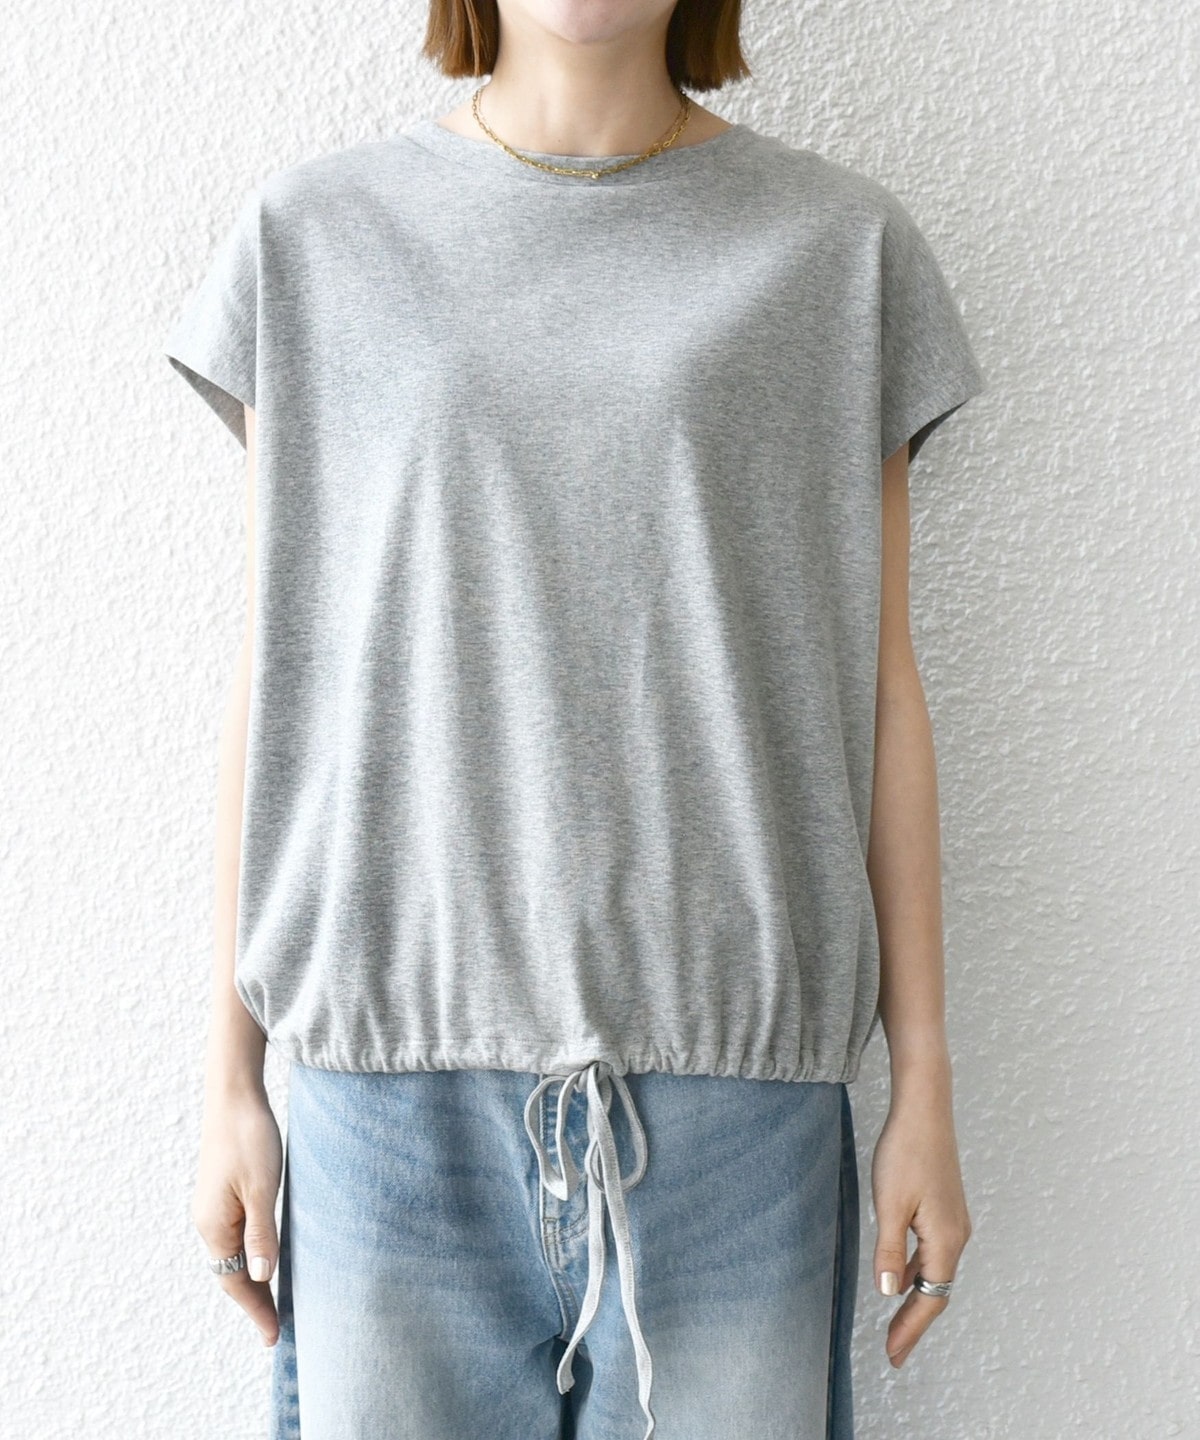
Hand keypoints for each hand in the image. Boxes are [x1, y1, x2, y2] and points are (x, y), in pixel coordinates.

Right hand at [193, 1083, 283, 1346]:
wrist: (234, 1095)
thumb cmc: (250, 1137)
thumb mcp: (261, 1188)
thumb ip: (261, 1234)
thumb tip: (260, 1278)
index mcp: (214, 1225)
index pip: (235, 1282)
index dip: (255, 1309)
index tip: (273, 1336)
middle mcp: (208, 1221)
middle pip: (230, 1274)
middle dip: (253, 1301)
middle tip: (276, 1328)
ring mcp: (213, 1207)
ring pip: (232, 1255)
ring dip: (251, 1279)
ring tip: (273, 1302)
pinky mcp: (223, 1191)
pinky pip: (235, 1236)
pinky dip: (249, 1254)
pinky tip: (264, 1256)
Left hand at [870, 1092, 971, 1368]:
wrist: (924, 1108)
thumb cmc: (905, 1152)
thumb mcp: (889, 1205)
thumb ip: (890, 1251)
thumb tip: (889, 1292)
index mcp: (945, 1240)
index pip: (929, 1299)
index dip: (910, 1330)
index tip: (893, 1356)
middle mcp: (957, 1235)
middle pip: (937, 1291)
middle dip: (914, 1322)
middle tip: (893, 1350)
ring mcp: (954, 1221)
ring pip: (936, 1272)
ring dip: (916, 1297)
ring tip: (896, 1322)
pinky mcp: (946, 1207)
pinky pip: (933, 1252)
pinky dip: (918, 1271)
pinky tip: (901, 1274)